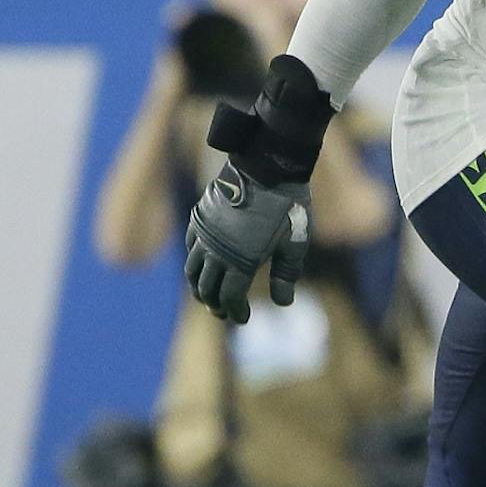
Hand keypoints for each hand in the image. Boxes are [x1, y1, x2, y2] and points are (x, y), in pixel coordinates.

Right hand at [184, 162, 309, 323]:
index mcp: (241, 261)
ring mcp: (204, 234)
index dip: (234, 311)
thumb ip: (286, 274)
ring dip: (200, 287)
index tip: (242, 318)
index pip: (229, 297)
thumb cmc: (288, 207)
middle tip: (224, 313)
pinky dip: (194, 263)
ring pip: (192, 270)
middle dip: (215, 304)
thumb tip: (283, 303)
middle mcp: (216, 251)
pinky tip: (203, 267)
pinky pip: (190, 247)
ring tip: (210, 296)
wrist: (267, 168)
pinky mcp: (200, 219)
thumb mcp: (294, 244)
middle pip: (207, 288)